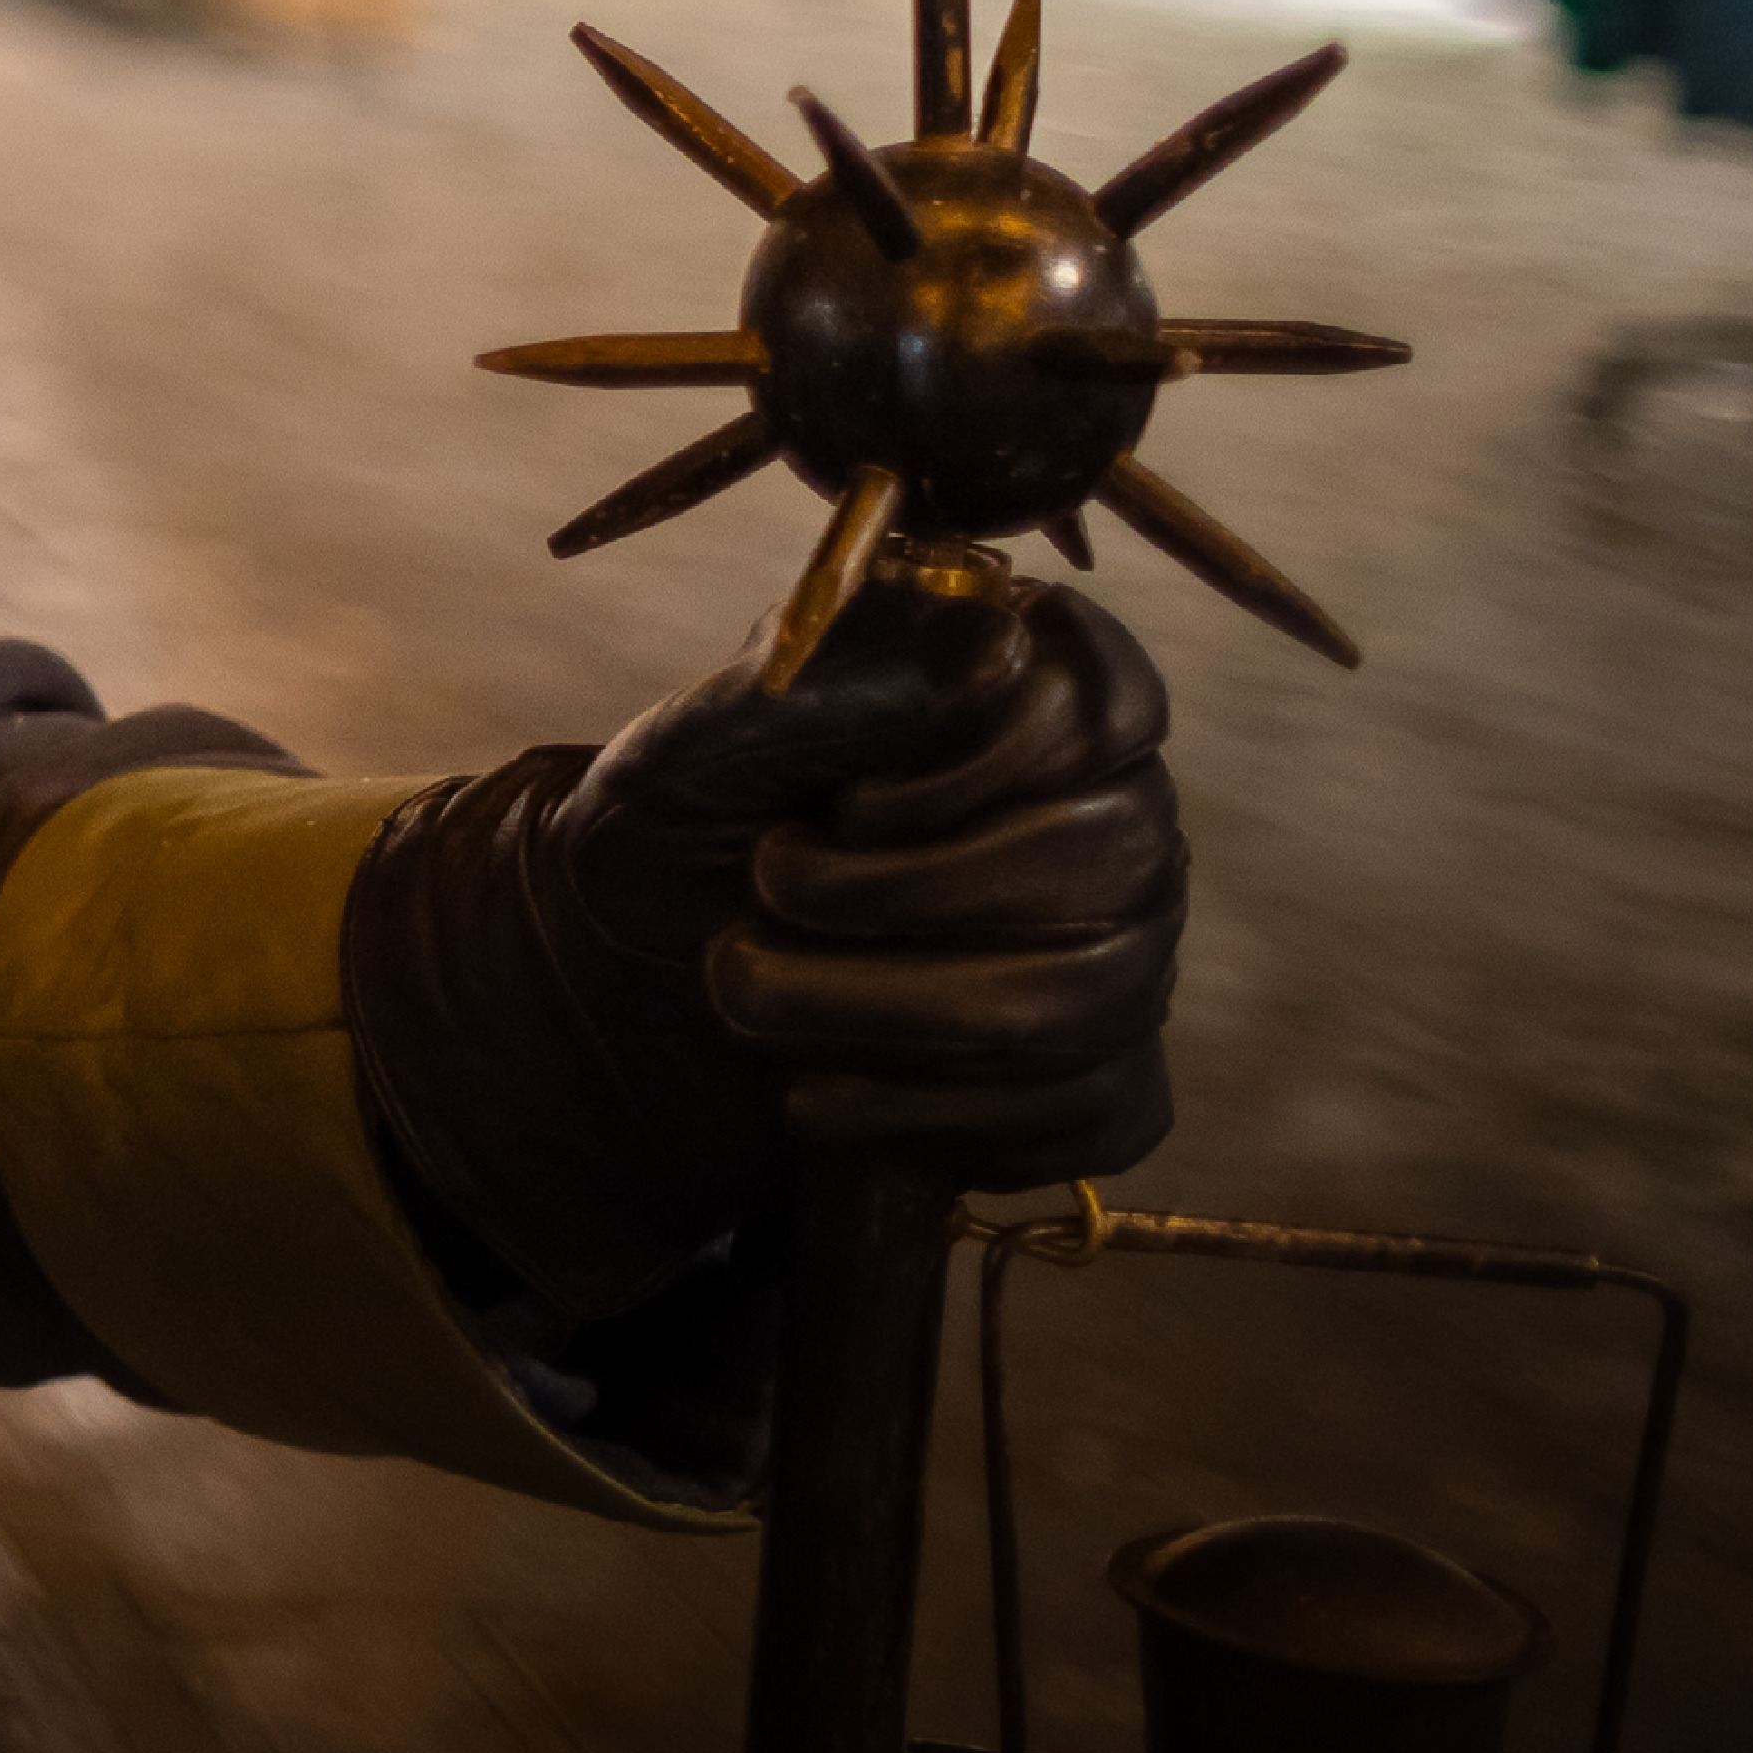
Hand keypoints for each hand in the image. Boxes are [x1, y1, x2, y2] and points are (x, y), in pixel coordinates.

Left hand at [347, 556, 1182, 1321]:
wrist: (631, 994)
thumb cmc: (684, 834)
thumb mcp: (704, 741)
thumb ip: (833, 674)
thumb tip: (995, 639)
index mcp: (1028, 712)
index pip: (1107, 702)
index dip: (986, 753)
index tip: (854, 796)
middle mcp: (1109, 828)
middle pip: (1096, 854)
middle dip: (891, 890)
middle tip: (770, 886)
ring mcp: (1122, 964)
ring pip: (1066, 1000)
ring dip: (867, 1005)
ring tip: (750, 987)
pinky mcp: (1097, 1092)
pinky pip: (1060, 1113)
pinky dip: (904, 1111)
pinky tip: (814, 1087)